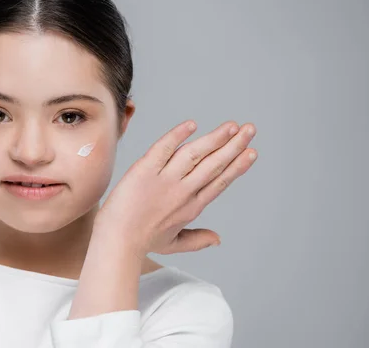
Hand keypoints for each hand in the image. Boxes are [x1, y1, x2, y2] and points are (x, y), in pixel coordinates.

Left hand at [96, 120, 256, 258]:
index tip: (251, 152)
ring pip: (194, 154)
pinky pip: (163, 148)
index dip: (237, 165)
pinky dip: (177, 135)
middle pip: (214, 164)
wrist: (117, 240)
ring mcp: (164, 180)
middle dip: (234, 145)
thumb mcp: (173, 244)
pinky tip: (192, 125)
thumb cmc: (140, 242)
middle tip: (250, 129)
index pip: (220, 181)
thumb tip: (218, 239)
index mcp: (192, 207)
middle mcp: (183, 192)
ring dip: (215, 139)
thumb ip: (197, 240)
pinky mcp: (144, 170)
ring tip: (231, 126)